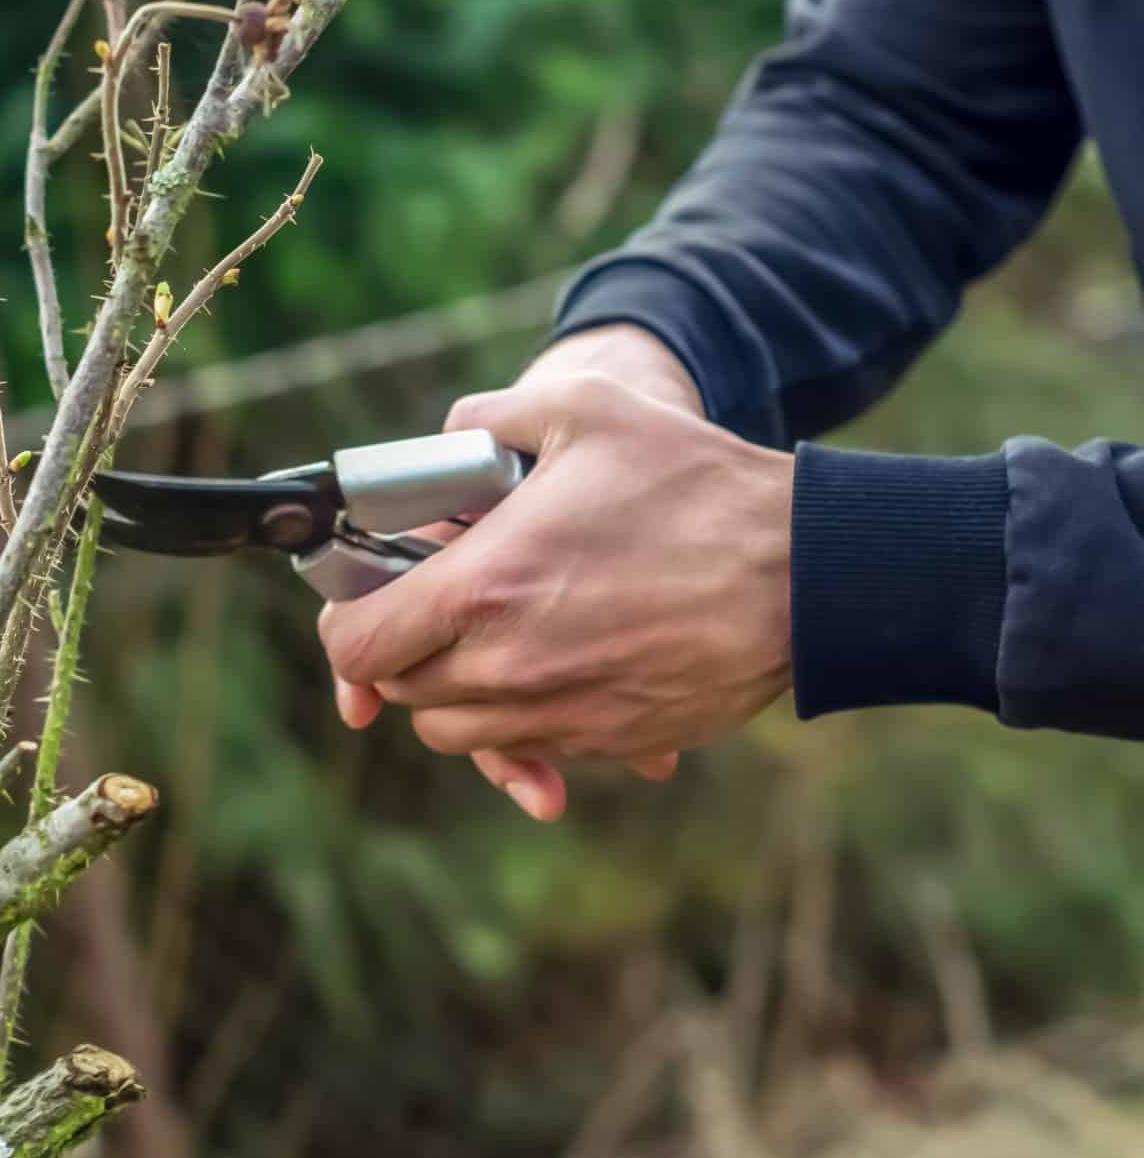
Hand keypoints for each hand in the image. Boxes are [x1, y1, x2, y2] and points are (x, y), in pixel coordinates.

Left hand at [322, 358, 792, 819]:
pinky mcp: (606, 742)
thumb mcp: (581, 410)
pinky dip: (519, 716)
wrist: (807, 571)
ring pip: (455, 731)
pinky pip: (527, 747)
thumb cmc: (694, 483)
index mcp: (484, 589)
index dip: (350, 619)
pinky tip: (553, 658)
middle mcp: (508, 668)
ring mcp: (559, 715)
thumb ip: (483, 421)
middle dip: (402, 650)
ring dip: (453, 689)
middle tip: (434, 603)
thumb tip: (437, 446)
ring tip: (492, 630)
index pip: (358, 644)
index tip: (372, 592)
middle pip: (402, 692)